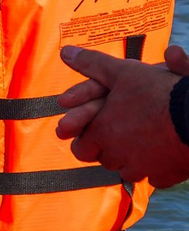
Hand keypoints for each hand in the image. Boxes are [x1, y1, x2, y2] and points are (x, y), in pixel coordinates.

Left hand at [55, 43, 188, 188]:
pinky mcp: (166, 176)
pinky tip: (164, 158)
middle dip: (108, 151)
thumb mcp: (124, 71)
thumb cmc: (160, 91)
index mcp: (102, 133)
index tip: (95, 133)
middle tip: (120, 138)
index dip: (87, 140)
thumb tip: (64, 52)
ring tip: (143, 145)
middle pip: (104, 160)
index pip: (81, 148)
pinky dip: (158, 170)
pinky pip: (156, 178)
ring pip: (129, 172)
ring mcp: (142, 168)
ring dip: (132, 161)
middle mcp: (117, 155)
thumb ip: (93, 64)